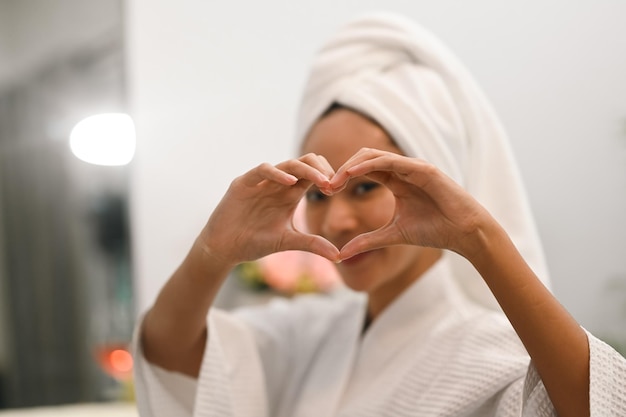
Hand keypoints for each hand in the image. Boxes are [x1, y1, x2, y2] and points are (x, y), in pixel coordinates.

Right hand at [198, 154, 339, 265]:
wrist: (224, 249)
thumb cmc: (255, 242)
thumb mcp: (288, 242)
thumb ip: (312, 244)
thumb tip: (339, 256)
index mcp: (290, 194)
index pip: (314, 175)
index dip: (328, 178)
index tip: (338, 189)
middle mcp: (278, 183)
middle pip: (305, 163)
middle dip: (322, 169)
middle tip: (333, 184)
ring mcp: (261, 182)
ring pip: (288, 164)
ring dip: (308, 170)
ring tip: (322, 182)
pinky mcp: (243, 184)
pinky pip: (262, 171)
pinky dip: (277, 174)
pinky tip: (291, 183)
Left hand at [330, 148, 492, 259]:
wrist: (464, 233)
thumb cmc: (434, 231)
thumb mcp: (393, 235)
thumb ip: (367, 241)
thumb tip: (341, 253)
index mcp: (396, 181)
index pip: (363, 171)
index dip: (343, 178)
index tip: (326, 192)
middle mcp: (403, 170)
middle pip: (365, 159)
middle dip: (343, 170)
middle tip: (326, 186)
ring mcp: (413, 167)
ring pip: (376, 156)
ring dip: (352, 166)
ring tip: (335, 180)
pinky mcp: (423, 168)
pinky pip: (391, 161)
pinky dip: (370, 164)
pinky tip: (353, 172)